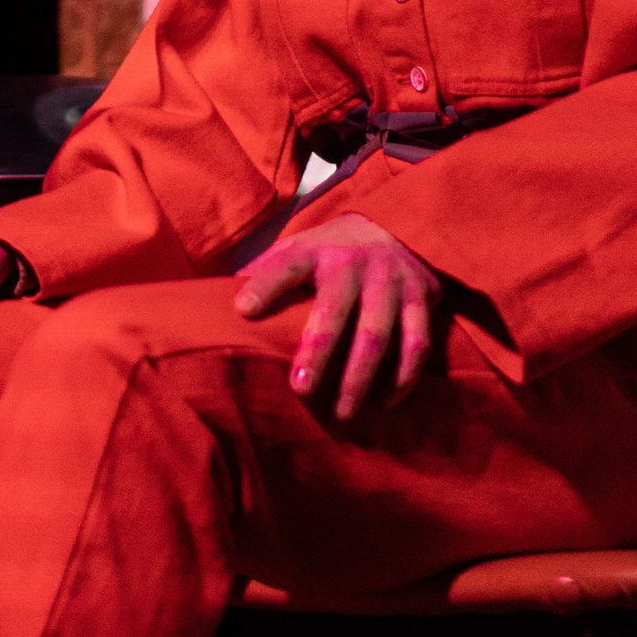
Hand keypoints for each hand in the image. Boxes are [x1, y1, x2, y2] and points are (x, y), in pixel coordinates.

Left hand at [234, 213, 439, 419]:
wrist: (397, 223)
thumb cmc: (332, 250)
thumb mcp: (297, 249)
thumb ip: (264, 273)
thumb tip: (214, 301)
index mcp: (315, 251)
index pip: (285, 266)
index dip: (264, 285)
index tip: (241, 310)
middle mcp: (354, 263)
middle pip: (335, 310)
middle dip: (318, 351)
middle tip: (301, 389)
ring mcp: (390, 281)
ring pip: (377, 334)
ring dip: (360, 376)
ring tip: (342, 413)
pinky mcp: (422, 297)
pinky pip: (416, 343)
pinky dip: (403, 376)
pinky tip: (385, 402)